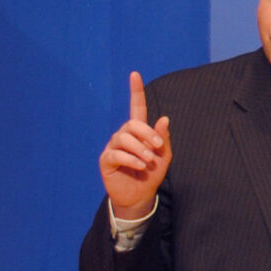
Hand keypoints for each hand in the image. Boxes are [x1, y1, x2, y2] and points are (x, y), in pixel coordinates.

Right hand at [101, 72, 172, 218]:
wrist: (140, 196)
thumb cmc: (152, 173)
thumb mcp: (164, 156)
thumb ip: (163, 138)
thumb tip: (164, 118)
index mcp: (139, 131)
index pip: (136, 107)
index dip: (136, 91)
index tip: (135, 74)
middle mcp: (124, 135)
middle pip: (132, 124)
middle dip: (147, 133)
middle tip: (157, 147)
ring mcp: (113, 147)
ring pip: (123, 138)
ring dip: (140, 148)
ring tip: (149, 161)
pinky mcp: (106, 160)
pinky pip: (116, 154)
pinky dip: (131, 159)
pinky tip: (140, 166)